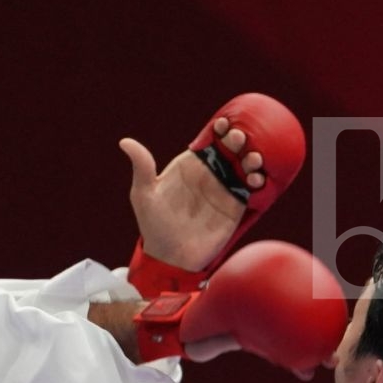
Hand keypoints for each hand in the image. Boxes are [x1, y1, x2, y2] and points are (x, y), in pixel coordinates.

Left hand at [120, 119, 266, 272]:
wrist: (171, 258)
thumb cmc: (154, 225)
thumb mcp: (144, 195)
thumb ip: (142, 167)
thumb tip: (124, 142)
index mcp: (190, 165)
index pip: (208, 141)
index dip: (218, 129)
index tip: (223, 124)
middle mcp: (210, 174)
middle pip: (230, 150)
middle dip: (238, 140)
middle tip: (238, 140)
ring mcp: (225, 190)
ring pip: (244, 167)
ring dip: (252, 158)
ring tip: (253, 159)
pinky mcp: (236, 208)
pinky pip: (251, 190)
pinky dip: (258, 181)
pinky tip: (257, 179)